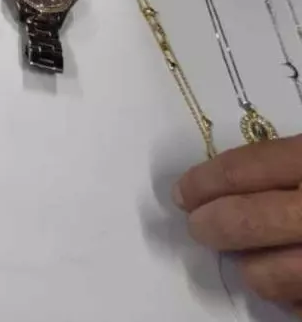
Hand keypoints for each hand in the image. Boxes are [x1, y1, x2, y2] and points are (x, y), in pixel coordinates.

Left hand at [176, 137, 301, 311]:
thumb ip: (286, 165)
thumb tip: (224, 181)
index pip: (242, 170)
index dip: (202, 183)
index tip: (181, 193)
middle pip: (243, 221)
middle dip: (210, 225)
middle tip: (199, 226)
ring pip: (265, 274)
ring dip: (251, 268)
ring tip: (252, 259)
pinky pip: (295, 306)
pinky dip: (287, 297)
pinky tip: (290, 282)